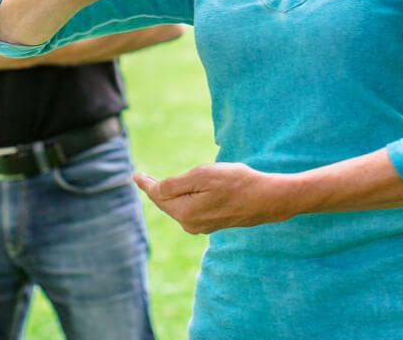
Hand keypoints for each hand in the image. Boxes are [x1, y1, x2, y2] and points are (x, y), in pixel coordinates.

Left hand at [133, 163, 292, 234]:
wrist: (267, 199)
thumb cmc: (236, 182)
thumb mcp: (202, 176)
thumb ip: (175, 184)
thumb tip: (156, 190)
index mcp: (184, 212)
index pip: (158, 195)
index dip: (146, 184)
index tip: (135, 175)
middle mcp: (190, 224)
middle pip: (166, 204)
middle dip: (154, 190)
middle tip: (142, 178)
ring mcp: (202, 226)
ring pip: (177, 208)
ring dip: (168, 196)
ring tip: (157, 185)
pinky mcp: (212, 224)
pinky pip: (189, 211)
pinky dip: (181, 201)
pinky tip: (180, 195)